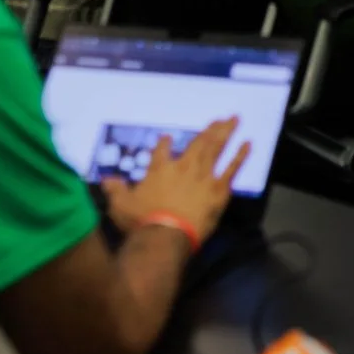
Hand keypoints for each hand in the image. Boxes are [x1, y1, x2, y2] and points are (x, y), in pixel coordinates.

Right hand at [103, 117, 246, 247]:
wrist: (165, 235)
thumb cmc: (141, 221)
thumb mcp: (121, 204)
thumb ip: (115, 190)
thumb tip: (105, 180)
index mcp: (159, 169)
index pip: (162, 150)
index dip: (164, 143)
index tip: (168, 137)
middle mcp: (183, 167)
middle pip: (198, 143)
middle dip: (209, 129)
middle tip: (221, 117)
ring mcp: (203, 177)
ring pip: (217, 149)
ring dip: (226, 133)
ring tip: (235, 119)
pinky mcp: (218, 190)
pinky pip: (232, 169)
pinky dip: (240, 156)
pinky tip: (248, 144)